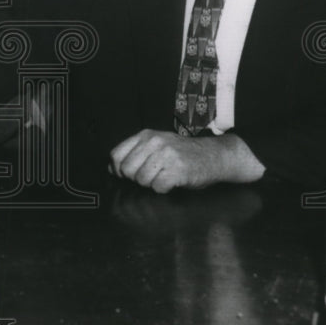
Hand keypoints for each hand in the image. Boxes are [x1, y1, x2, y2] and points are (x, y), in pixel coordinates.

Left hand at [109, 129, 264, 193]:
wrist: (214, 156)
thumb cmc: (182, 154)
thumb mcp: (157, 146)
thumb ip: (135, 153)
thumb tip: (111, 169)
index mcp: (146, 135)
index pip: (116, 154)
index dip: (118, 169)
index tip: (127, 175)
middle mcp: (155, 141)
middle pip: (127, 170)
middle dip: (136, 178)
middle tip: (151, 176)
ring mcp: (167, 154)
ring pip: (141, 180)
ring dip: (151, 184)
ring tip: (164, 177)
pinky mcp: (178, 169)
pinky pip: (158, 187)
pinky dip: (163, 189)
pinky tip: (172, 182)